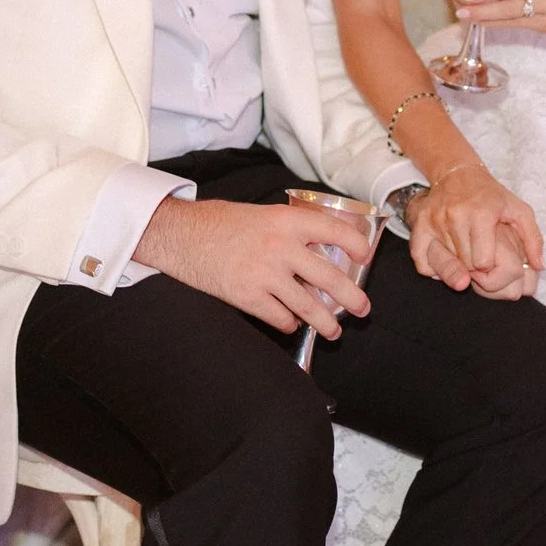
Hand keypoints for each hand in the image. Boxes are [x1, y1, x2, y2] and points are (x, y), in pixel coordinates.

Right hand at [133, 196, 372, 336]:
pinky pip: (280, 318)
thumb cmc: (219, 223)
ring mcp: (266, 274)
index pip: (336, 231)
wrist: (180, 235)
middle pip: (330, 277)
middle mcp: (282, 247)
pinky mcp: (248, 297)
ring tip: (334, 330)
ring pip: (309, 306)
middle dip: (352, 298)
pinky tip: (291, 323)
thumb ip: (290, 229)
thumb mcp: (262, 214)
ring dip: (326, 322)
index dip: (357, 245)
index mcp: (287, 220)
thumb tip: (319, 250)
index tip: (365, 258)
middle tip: (363, 309)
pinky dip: (289, 324)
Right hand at [406, 167, 542, 297]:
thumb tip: (538, 266)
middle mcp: (455, 216)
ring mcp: (434, 220)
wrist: (458, 175)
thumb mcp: (518, 211)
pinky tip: (446, 256)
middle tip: (477, 251)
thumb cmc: (491, 196)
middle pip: (465, 264)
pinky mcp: (419, 225)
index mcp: (481, 214)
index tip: (490, 255)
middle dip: (473, 265)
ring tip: (464, 248)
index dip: (489, 264)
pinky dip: (432, 267)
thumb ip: (533, 239)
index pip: (483, 262)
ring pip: (446, 263)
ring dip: (456, 262)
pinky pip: (422, 263)